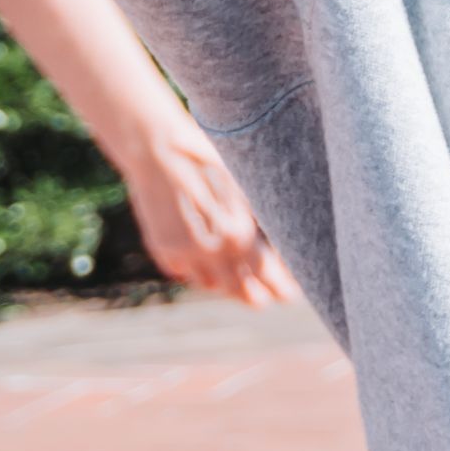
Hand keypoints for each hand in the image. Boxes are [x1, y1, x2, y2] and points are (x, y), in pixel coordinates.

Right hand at [112, 117, 301, 308]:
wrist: (159, 151)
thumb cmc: (209, 160)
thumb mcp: (244, 187)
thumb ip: (257, 221)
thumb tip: (275, 241)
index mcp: (238, 233)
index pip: (265, 273)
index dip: (280, 286)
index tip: (290, 295)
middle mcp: (211, 250)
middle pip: (239, 288)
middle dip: (255, 296)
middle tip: (268, 299)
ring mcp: (183, 253)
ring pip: (211, 284)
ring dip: (227, 287)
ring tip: (243, 288)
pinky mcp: (163, 249)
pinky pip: (185, 272)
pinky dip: (199, 273)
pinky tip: (211, 270)